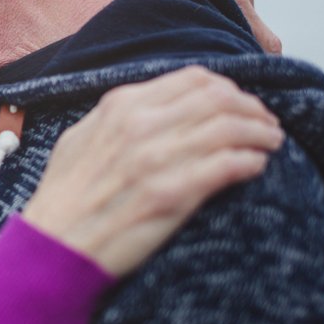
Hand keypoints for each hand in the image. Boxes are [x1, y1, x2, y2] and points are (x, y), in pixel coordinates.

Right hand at [22, 66, 284, 276]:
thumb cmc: (64, 195)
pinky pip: (229, 165)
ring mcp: (156, 159)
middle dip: (252, 108)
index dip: (227, 88)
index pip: (193, 79)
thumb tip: (156, 105)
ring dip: (260, 133)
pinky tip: (255, 166)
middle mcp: (140, 125)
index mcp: (120, 106)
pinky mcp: (172, 194)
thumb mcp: (80, 137)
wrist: (54, 244)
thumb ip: (116, 116)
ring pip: (231, 128)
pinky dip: (251, 161)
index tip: (238, 103)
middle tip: (265, 123)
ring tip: (270, 142)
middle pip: (220, 99)